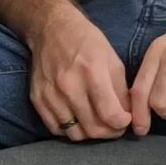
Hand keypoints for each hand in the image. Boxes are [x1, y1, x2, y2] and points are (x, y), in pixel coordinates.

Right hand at [28, 6, 131, 141]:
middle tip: (116, 128)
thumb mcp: (113, 60)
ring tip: (99, 124)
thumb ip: (121, 90)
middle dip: (109, 133)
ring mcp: (50, 95)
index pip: (109, 113)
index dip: (122, 123)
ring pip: (74, 134)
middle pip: (92, 128)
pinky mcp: (37, 100)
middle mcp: (69, 86)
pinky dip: (70, 130)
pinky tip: (80, 120)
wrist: (52, 30)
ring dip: (90, 134)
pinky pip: (56, 129)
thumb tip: (128, 116)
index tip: (127, 121)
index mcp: (92, 72)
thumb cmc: (88, 43)